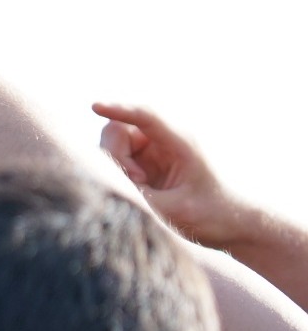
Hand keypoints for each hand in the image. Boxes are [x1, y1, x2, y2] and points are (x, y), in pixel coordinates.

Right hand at [94, 103, 249, 246]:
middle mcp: (168, 139)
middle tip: (135, 182)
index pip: (145, 116)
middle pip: (120, 129)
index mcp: (181, 143)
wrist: (235, 223)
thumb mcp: (171, 210)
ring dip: (117, 165)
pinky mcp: (151, 161)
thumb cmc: (211, 216)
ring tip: (142, 189)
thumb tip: (104, 181)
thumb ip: (135, 194)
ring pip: (116, 143)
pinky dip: (121, 172)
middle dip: (115, 154)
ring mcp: (158, 149)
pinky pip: (121, 157)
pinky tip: (141, 189)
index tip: (95, 107)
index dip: (119, 109)